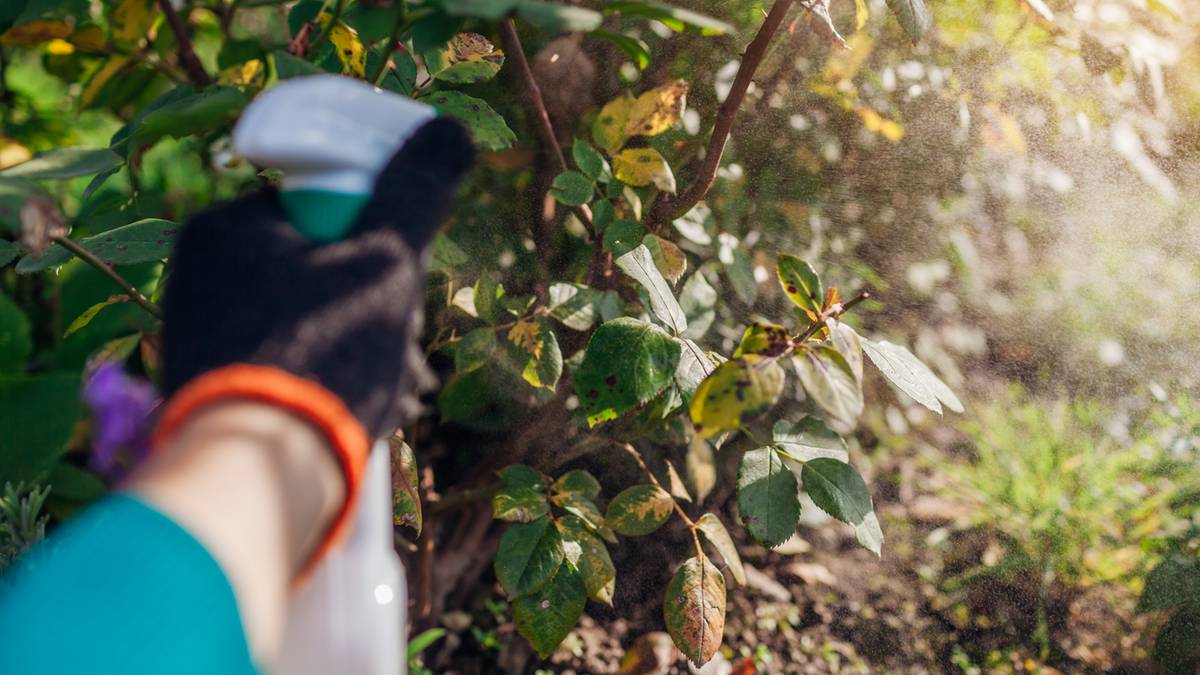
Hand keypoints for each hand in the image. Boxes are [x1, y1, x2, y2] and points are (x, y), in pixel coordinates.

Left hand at [159, 117, 474, 438]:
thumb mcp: (385, 262)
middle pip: (320, 266)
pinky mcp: (211, 387)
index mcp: (227, 227)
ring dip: (361, 346)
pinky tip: (356, 407)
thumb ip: (415, 192)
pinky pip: (287, 360)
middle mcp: (200, 275)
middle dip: (374, 306)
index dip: (377, 239)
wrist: (257, 475)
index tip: (397, 279)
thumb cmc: (322, 355)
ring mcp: (200, 335)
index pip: (325, 205)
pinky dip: (327, 377)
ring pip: (310, 318)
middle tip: (401, 346)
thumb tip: (450, 131)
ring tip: (390, 388)